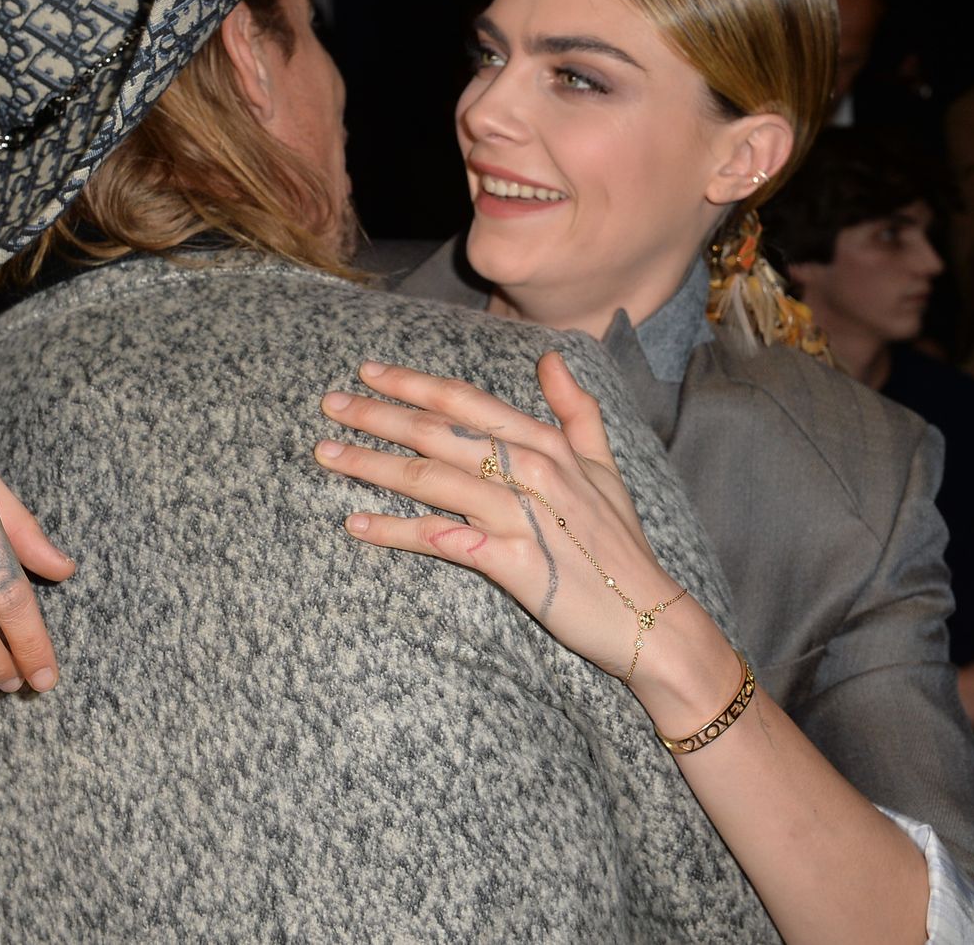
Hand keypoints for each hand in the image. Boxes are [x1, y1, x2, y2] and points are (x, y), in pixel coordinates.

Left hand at [314, 351, 713, 685]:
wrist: (646, 615)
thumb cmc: (619, 542)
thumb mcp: (604, 465)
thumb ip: (575, 409)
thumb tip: (551, 356)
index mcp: (545, 443)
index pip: (465, 402)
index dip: (413, 383)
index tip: (368, 371)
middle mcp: (529, 470)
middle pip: (437, 432)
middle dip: (376, 415)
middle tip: (328, 405)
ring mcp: (519, 515)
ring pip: (430, 479)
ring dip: (371, 465)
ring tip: (326, 455)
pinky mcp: (509, 561)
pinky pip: (438, 539)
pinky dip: (393, 530)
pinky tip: (355, 523)